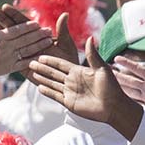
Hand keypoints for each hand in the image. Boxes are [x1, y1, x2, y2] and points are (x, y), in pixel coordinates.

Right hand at [28, 53, 143, 138]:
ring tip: (30, 72)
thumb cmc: (111, 87)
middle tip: (29, 61)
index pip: (61, 64)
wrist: (114, 107)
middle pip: (53, 72)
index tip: (40, 54)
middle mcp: (73, 81)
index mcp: (79, 71)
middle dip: (42, 67)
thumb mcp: (102, 69)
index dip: (50, 59)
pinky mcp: (69, 102)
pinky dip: (47, 91)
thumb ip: (93, 55)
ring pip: (52, 83)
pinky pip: (55, 95)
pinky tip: (38, 87)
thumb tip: (90, 37)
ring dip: (42, 78)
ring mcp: (70, 92)